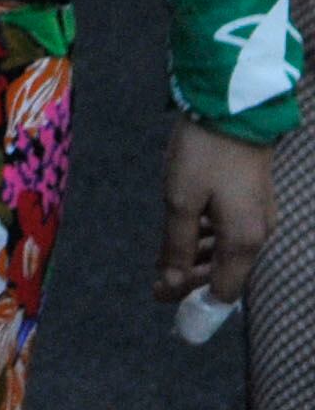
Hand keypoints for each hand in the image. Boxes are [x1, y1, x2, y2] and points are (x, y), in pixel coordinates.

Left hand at [163, 119, 272, 305]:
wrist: (233, 109)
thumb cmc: (203, 155)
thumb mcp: (180, 199)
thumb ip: (176, 245)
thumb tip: (170, 283)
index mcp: (243, 242)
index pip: (223, 291)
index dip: (194, 303)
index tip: (165, 304)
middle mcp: (258, 235)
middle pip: (225, 272)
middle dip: (190, 280)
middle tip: (156, 284)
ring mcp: (258, 217)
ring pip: (226, 251)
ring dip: (196, 259)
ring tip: (164, 262)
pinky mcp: (253, 200)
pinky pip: (230, 231)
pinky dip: (206, 238)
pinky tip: (184, 235)